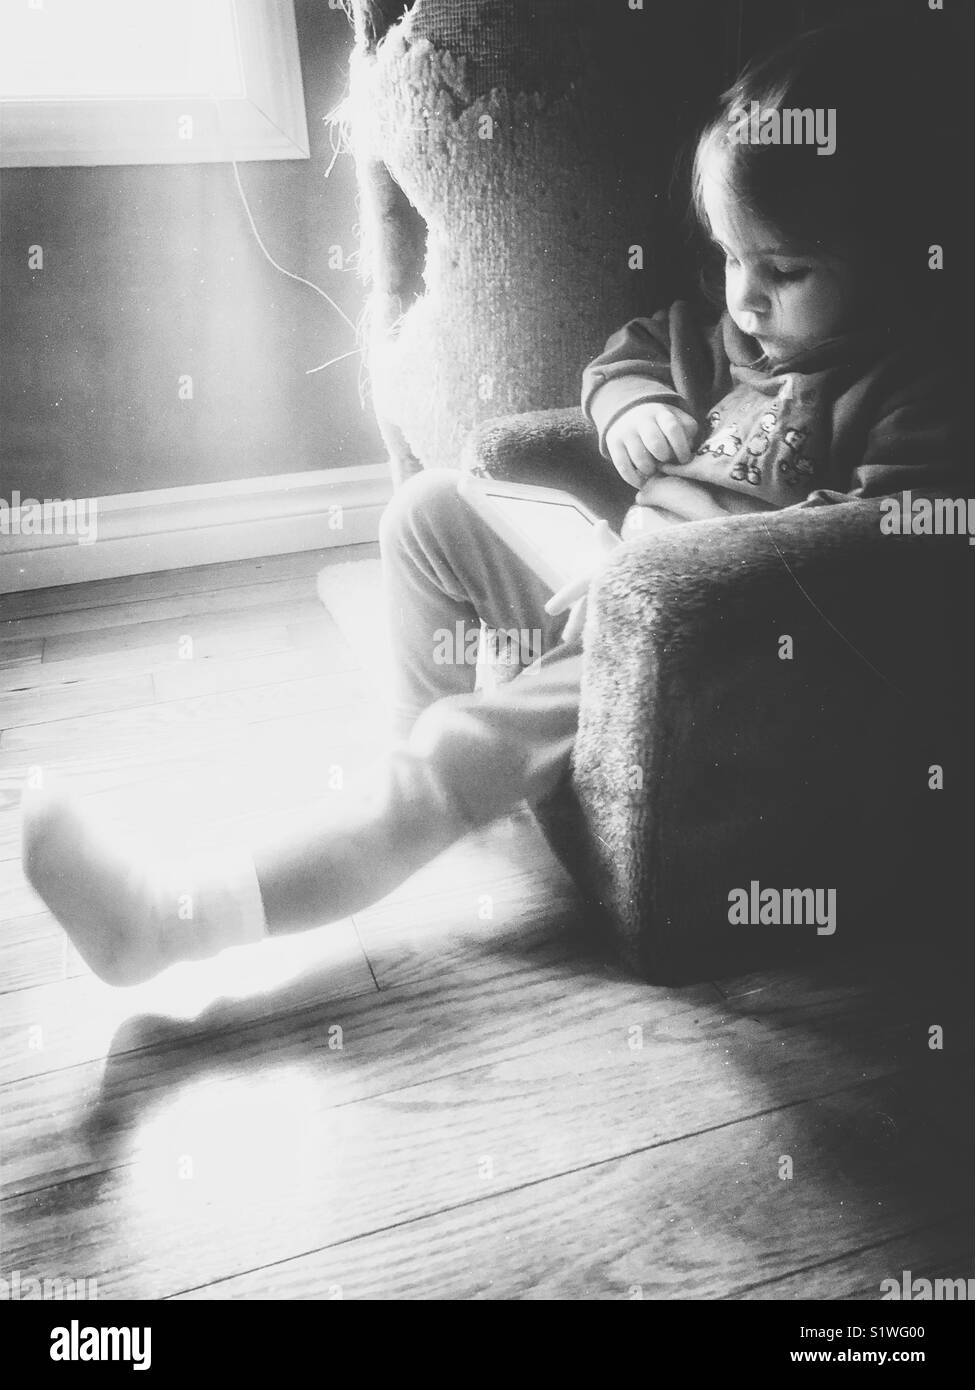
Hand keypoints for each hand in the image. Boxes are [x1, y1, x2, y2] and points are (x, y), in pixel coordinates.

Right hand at [543, 520, 621, 644]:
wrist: (643, 564)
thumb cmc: (628, 556)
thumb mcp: (617, 550)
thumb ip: (606, 541)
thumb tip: (600, 524)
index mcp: (594, 578)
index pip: (577, 589)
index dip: (564, 598)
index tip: (550, 610)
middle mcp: (598, 590)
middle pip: (584, 608)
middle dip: (576, 623)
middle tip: (566, 639)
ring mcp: (608, 601)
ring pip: (595, 618)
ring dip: (588, 630)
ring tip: (583, 646)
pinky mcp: (620, 610)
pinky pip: (610, 622)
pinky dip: (605, 632)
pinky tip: (605, 647)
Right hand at [605, 402, 697, 486]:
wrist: (629, 413)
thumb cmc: (661, 425)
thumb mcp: (676, 419)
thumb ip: (687, 432)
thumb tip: (688, 451)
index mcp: (661, 413)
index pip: (673, 428)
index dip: (681, 447)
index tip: (684, 459)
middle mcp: (641, 420)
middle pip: (655, 443)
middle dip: (664, 458)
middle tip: (666, 463)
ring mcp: (626, 431)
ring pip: (639, 457)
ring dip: (650, 470)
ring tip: (654, 472)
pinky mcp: (613, 443)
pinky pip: (623, 466)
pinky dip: (634, 479)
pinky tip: (642, 482)